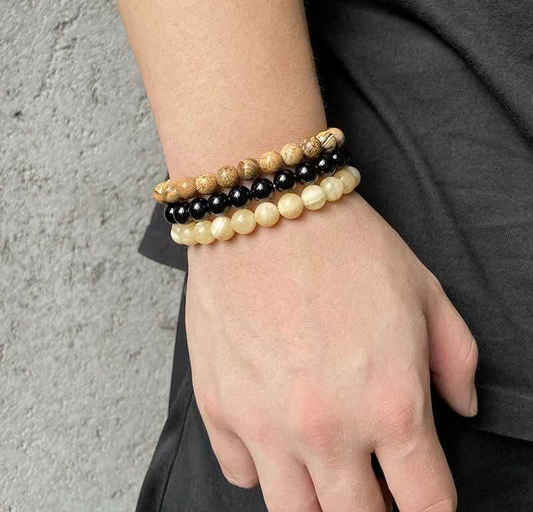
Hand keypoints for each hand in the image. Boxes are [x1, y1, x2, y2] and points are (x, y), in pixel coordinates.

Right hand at [186, 193, 477, 510]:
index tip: (423, 497)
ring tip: (326, 474)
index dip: (431, 509)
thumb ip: (457, 359)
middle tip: (374, 486)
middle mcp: (326, 429)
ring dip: (319, 504)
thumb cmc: (344, 245)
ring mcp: (263, 423)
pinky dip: (262, 469)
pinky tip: (274, 440)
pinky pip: (241, 473)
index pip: (427, 503)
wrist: (264, 210)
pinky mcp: (218, 407)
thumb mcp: (423, 291)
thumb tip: (461, 408)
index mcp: (390, 405)